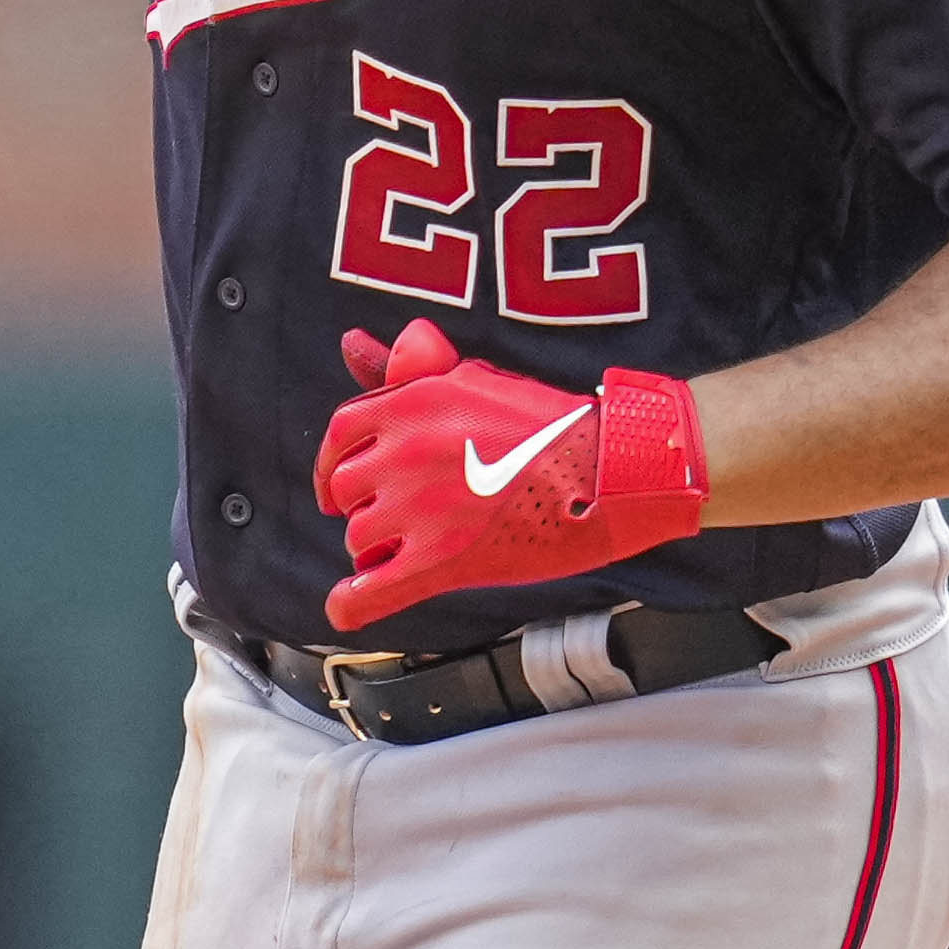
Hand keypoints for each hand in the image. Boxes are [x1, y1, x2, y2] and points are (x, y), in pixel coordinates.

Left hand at [313, 324, 711, 630]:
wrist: (614, 469)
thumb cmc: (553, 425)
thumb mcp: (476, 379)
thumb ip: (410, 369)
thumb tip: (352, 343)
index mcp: (413, 403)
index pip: (342, 434)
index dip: (334, 463)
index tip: (339, 485)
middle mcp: (407, 452)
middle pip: (348, 491)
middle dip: (366, 507)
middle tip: (398, 519)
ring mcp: (421, 509)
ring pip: (361, 540)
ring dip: (378, 550)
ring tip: (415, 550)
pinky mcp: (443, 561)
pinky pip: (370, 592)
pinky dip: (352, 603)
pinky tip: (347, 605)